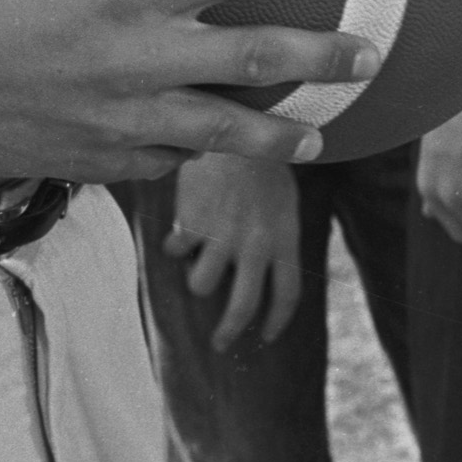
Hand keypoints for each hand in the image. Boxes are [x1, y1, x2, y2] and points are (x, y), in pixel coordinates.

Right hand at [0, 0, 382, 182]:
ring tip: (318, 138)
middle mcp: (140, 61)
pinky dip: (197, 155)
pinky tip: (216, 150)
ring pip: (222, 135)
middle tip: (368, 54)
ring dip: (277, 137)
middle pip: (255, 64)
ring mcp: (124, 121)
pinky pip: (167, 163)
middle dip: (320, 59)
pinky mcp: (100, 163)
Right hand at [165, 153, 304, 346]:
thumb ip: (277, 235)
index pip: (286, 295)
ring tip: (197, 260)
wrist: (236, 118)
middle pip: (243, 307)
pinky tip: (178, 229)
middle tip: (220, 343)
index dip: (276, 322)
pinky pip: (175, 251)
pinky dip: (174, 244)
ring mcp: (222, 235)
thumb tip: (268, 271)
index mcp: (285, 238)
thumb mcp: (283, 198)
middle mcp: (256, 244)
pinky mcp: (191, 222)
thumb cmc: (262, 158)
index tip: (266, 335)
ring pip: (201, 285)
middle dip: (229, 332)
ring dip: (197, 278)